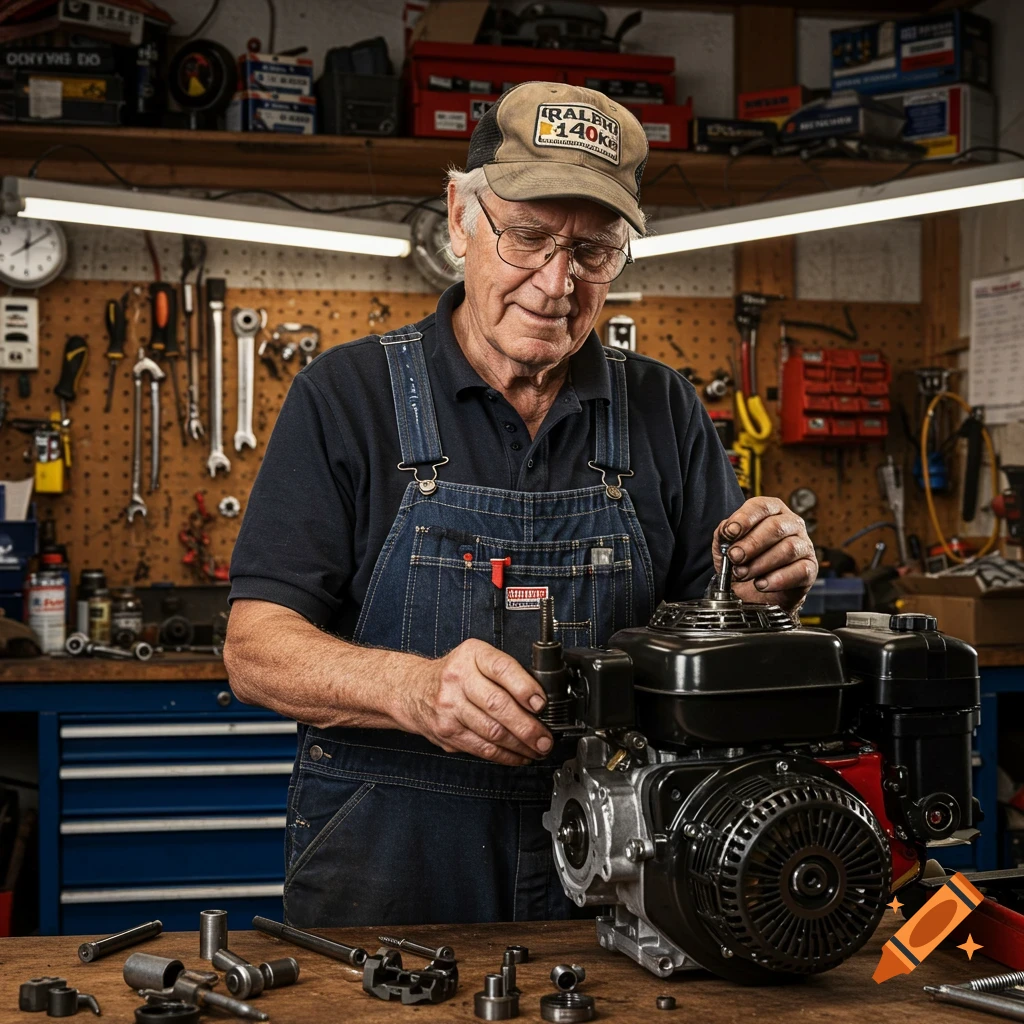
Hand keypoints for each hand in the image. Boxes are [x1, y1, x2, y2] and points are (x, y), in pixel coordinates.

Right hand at [398, 639, 553, 765]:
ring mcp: (450, 707)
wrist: (413, 689)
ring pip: (492, 732)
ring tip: (538, 749)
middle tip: (546, 738)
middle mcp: (457, 679)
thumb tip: (540, 700)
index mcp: (471, 656)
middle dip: (528, 726)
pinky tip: (520, 755)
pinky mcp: (447, 732)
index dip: (525, 688)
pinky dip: (505, 755)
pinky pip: (482, 748)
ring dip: (521, 745)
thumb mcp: (477, 658)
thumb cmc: (454, 673)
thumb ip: (506, 672)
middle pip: (498, 705)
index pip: (501, 669)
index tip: (542, 704)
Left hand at [712, 497, 816, 610]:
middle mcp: (791, 524)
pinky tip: (761, 584)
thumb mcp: (726, 546)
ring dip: (761, 564)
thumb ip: (724, 534)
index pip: (762, 506)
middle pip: (775, 527)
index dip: (745, 518)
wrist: (753, 594)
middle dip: (751, 544)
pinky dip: (778, 579)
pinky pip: (800, 570)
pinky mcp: (810, 568)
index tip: (730, 532)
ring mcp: (804, 545)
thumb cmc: (742, 563)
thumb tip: (726, 530)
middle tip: (735, 557)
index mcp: (771, 512)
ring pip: (788, 549)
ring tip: (742, 574)